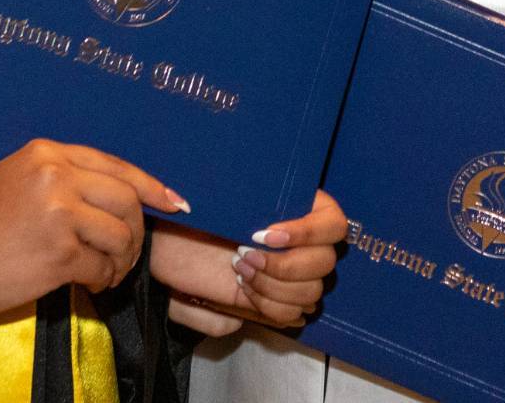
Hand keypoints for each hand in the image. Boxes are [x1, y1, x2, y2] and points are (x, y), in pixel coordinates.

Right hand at [0, 139, 185, 320]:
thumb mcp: (17, 181)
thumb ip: (63, 179)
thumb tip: (119, 196)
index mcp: (47, 152)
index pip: (117, 165)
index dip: (152, 185)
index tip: (175, 201)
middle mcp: (55, 175)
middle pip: (128, 198)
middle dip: (138, 230)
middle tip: (128, 252)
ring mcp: (58, 211)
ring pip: (122, 233)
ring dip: (122, 259)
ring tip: (106, 271)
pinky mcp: (57, 251)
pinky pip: (102, 265)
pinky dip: (104, 279)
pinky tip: (91, 283)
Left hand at [152, 191, 348, 333]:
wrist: (171, 243)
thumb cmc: (197, 213)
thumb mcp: (225, 194)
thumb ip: (253, 191)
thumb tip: (275, 204)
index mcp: (303, 208)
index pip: (334, 224)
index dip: (306, 233)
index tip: (262, 234)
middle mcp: (305, 242)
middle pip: (326, 262)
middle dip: (283, 265)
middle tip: (242, 255)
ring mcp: (293, 273)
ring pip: (311, 291)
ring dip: (273, 286)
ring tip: (239, 270)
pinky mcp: (277, 298)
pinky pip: (293, 313)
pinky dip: (268, 304)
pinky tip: (242, 287)